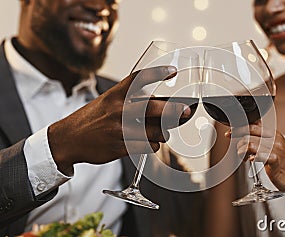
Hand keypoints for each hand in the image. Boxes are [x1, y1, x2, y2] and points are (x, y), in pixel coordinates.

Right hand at [48, 66, 190, 173]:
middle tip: (186, 111)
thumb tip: (162, 106)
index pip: (137, 79)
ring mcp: (118, 129)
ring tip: (162, 133)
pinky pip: (147, 147)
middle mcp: (117, 109)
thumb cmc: (93, 119)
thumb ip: (130, 101)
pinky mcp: (119, 147)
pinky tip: (150, 144)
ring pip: (154, 132)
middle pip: (153, 107)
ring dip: (163, 134)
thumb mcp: (107, 101)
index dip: (156, 73)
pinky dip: (153, 146)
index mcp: (115, 95)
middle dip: (174, 111)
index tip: (172, 71)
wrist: (67, 139)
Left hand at [227, 121, 284, 196]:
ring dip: (242, 151)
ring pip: (250, 143)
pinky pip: (259, 155)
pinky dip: (251, 157)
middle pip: (249, 133)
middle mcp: (275, 139)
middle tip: (237, 149)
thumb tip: (247, 136)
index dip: (239, 128)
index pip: (253, 125)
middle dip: (238, 140)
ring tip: (243, 158)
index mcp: (274, 134)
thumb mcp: (275, 149)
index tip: (230, 133)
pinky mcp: (276, 160)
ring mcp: (276, 149)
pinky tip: (250, 161)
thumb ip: (263, 142)